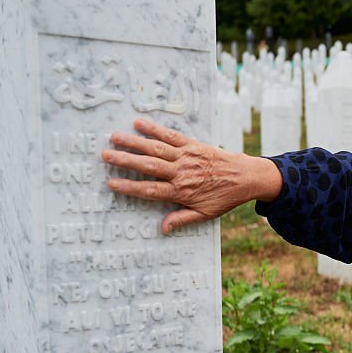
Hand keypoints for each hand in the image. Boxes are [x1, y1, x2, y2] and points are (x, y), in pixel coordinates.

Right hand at [101, 118, 281, 233]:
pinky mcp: (193, 144)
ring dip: (134, 142)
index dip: (130, 187)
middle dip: (125, 160)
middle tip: (105, 155)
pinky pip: (171, 135)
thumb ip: (182, 219)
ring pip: (156, 148)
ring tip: (114, 137)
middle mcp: (181, 172)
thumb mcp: (205, 214)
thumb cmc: (224, 197)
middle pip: (148, 166)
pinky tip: (139, 123)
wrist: (246, 177)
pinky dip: (155, 129)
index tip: (111, 183)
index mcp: (181, 191)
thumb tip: (162, 229)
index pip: (150, 190)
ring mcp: (186, 156)